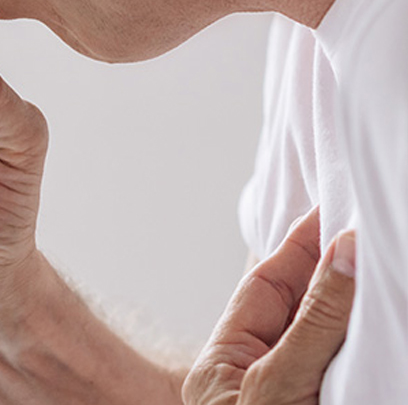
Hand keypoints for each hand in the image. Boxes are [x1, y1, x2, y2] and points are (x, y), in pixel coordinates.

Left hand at [183, 208, 355, 404]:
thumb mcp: (278, 383)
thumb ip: (312, 323)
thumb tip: (344, 251)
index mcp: (221, 366)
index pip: (261, 289)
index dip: (296, 249)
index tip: (326, 213)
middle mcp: (249, 377)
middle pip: (292, 308)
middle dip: (325, 272)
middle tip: (361, 235)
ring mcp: (285, 393)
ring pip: (319, 335)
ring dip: (347, 305)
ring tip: (374, 268)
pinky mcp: (322, 403)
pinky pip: (341, 363)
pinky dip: (360, 341)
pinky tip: (378, 318)